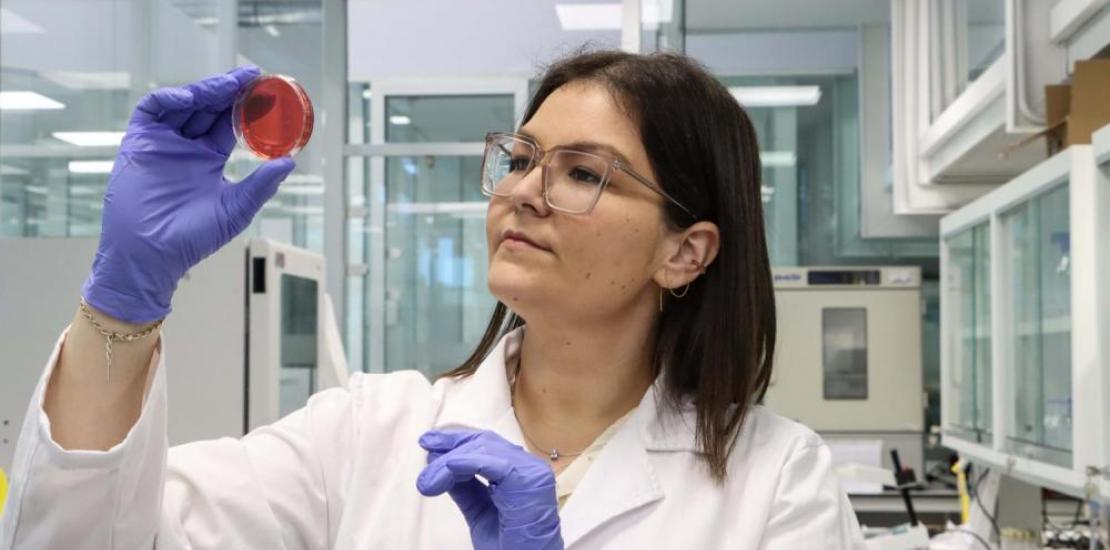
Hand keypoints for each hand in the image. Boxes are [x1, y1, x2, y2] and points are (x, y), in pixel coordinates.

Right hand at [81, 66, 295, 322]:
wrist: (151, 255)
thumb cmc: (191, 239)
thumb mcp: (235, 209)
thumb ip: (261, 185)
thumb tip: (289, 162)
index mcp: (210, 159)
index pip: (230, 123)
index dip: (246, 106)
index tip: (266, 92)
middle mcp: (187, 147)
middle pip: (208, 107)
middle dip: (228, 90)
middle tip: (250, 77)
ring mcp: (163, 143)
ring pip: (184, 104)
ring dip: (205, 91)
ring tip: (226, 86)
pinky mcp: (139, 143)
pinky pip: (151, 111)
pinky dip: (170, 99)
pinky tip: (191, 99)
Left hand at [416, 430, 563, 549]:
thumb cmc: (513, 548)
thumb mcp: (480, 513)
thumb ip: (465, 489)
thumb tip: (443, 468)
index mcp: (521, 471)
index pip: (486, 445)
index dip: (456, 440)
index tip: (430, 444)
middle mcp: (529, 467)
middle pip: (483, 443)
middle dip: (450, 446)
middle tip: (426, 452)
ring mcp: (531, 472)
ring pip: (483, 450)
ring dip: (450, 461)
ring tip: (430, 480)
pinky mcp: (528, 481)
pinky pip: (491, 463)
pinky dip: (466, 462)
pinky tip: (448, 467)